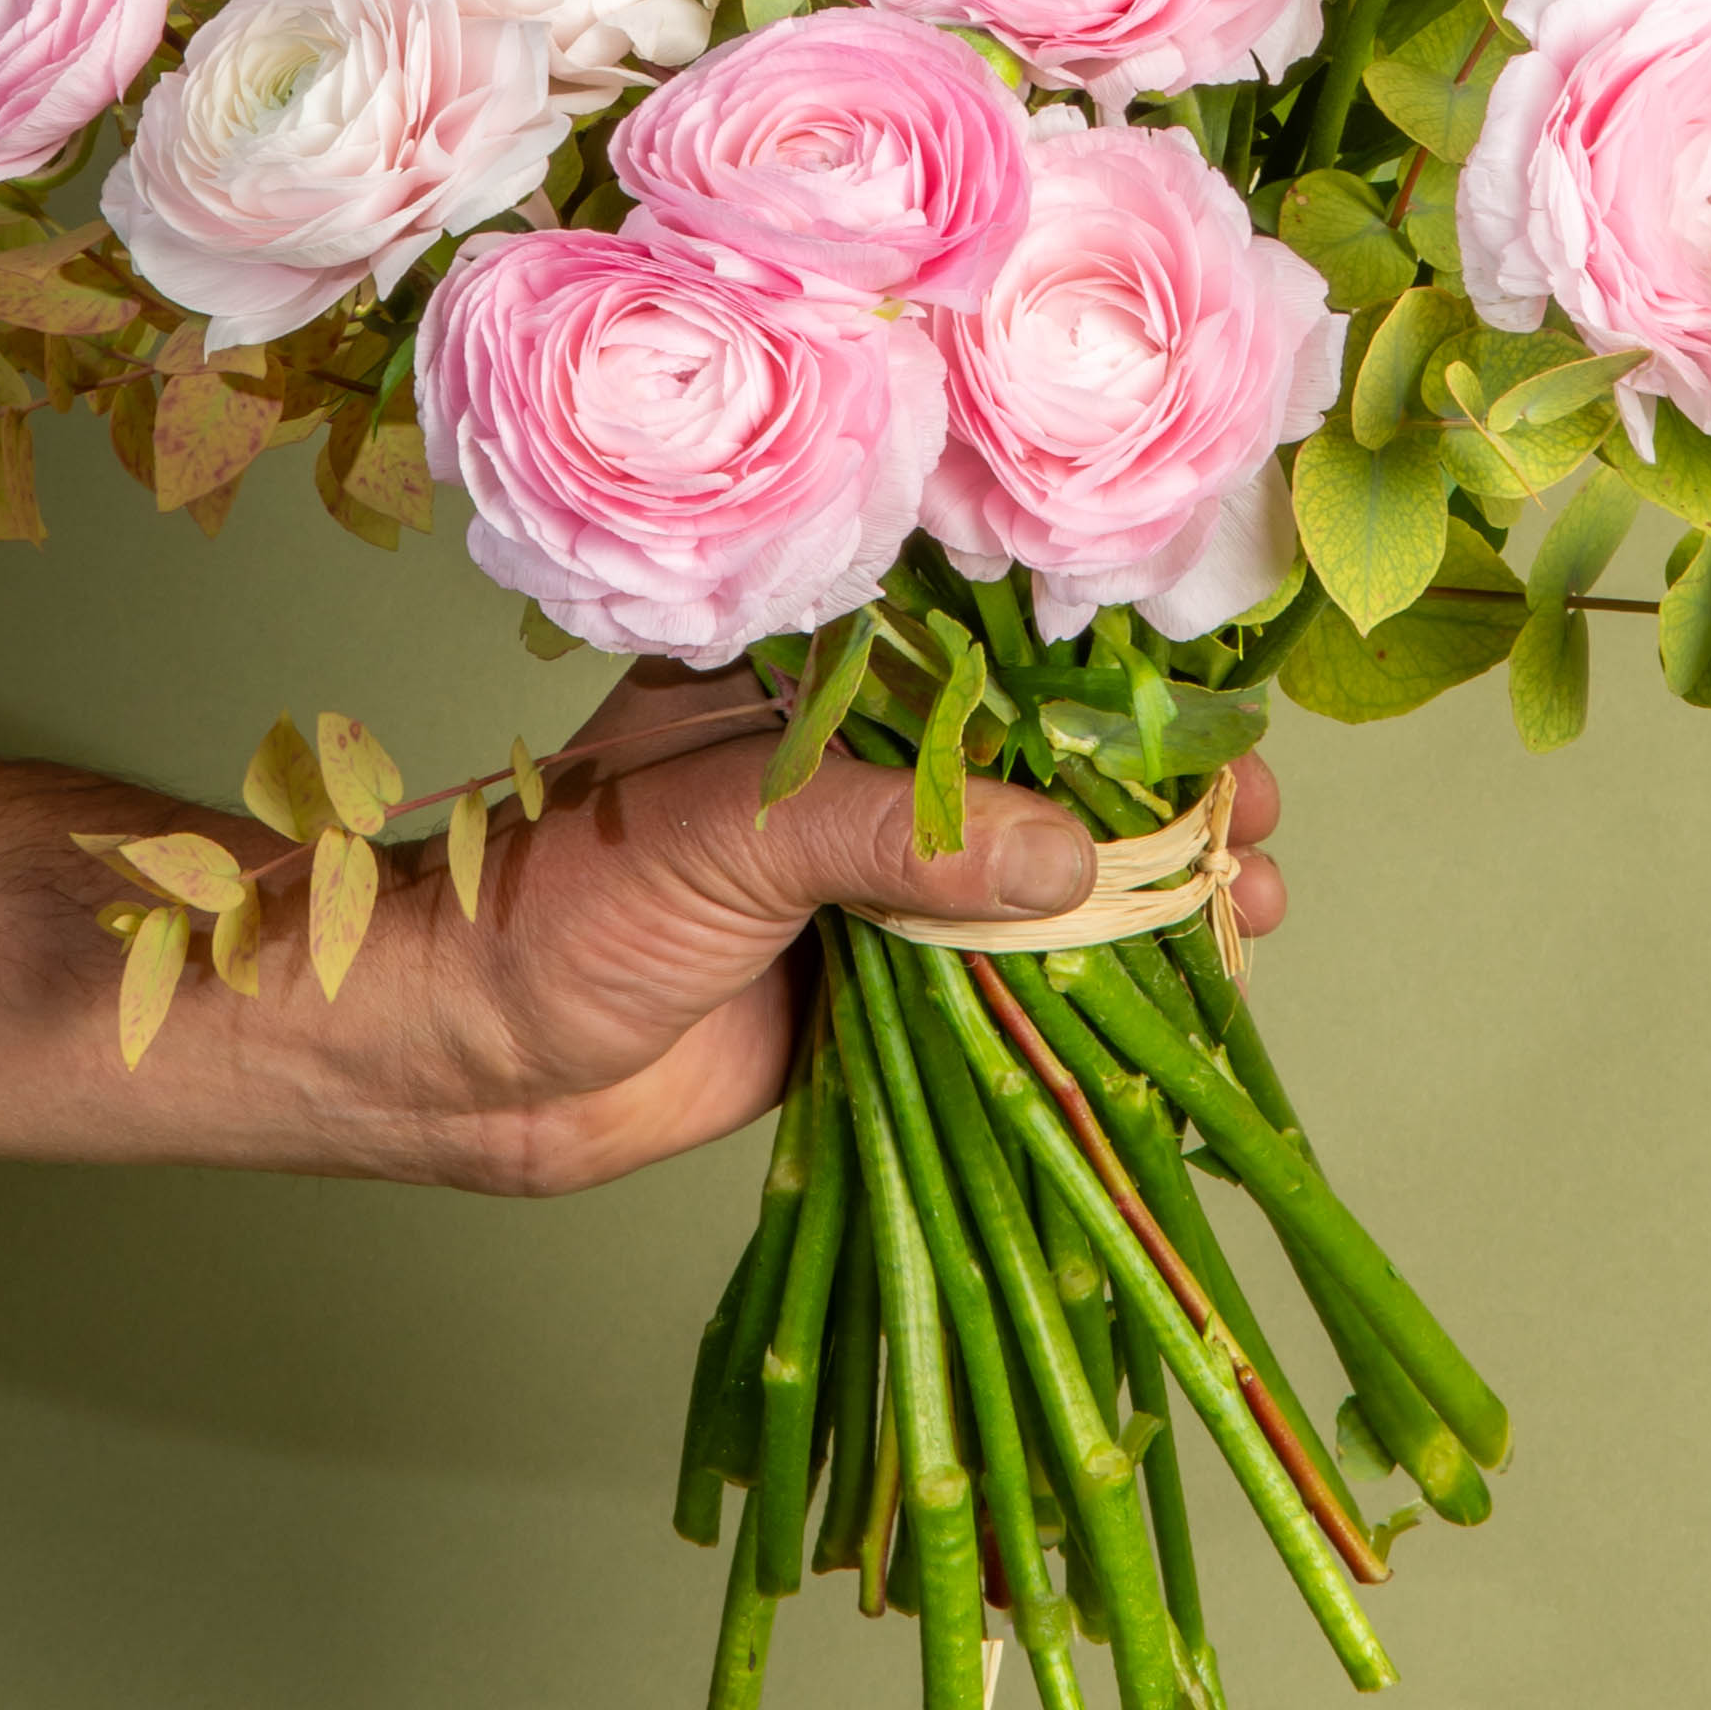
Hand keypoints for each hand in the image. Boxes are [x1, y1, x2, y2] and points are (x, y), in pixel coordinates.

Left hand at [198, 668, 1286, 1196]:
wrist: (460, 1059)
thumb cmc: (560, 899)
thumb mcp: (737, 833)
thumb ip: (907, 834)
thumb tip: (1071, 860)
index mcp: (819, 677)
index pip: (999, 651)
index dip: (1117, 684)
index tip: (1212, 722)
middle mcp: (861, 764)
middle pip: (1048, 764)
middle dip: (1159, 798)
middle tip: (1250, 833)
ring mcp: (875, 876)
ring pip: (1045, 874)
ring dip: (1149, 895)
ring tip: (1247, 913)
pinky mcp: (878, 985)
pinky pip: (1008, 978)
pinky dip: (1095, 984)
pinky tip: (1181, 992)